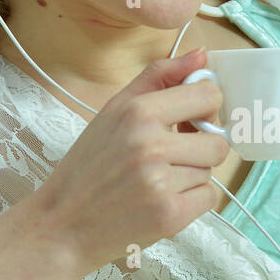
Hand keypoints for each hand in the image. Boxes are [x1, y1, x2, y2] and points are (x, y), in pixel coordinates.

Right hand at [35, 49, 229, 277]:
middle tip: (170, 158)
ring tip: (157, 181)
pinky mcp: (170, 216)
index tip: (190, 121)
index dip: (206, 109)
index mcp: (138, 112)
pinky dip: (192, 201)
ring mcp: (161, 182)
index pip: (209, 96)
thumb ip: (160, 77)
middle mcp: (151, 145)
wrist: (62, 224)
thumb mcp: (113, 110)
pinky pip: (209, 198)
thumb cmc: (88, 166)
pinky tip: (162, 200)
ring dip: (191, 177)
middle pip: (218, 141)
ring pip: (211, 171)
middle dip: (200, 150)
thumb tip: (203, 55)